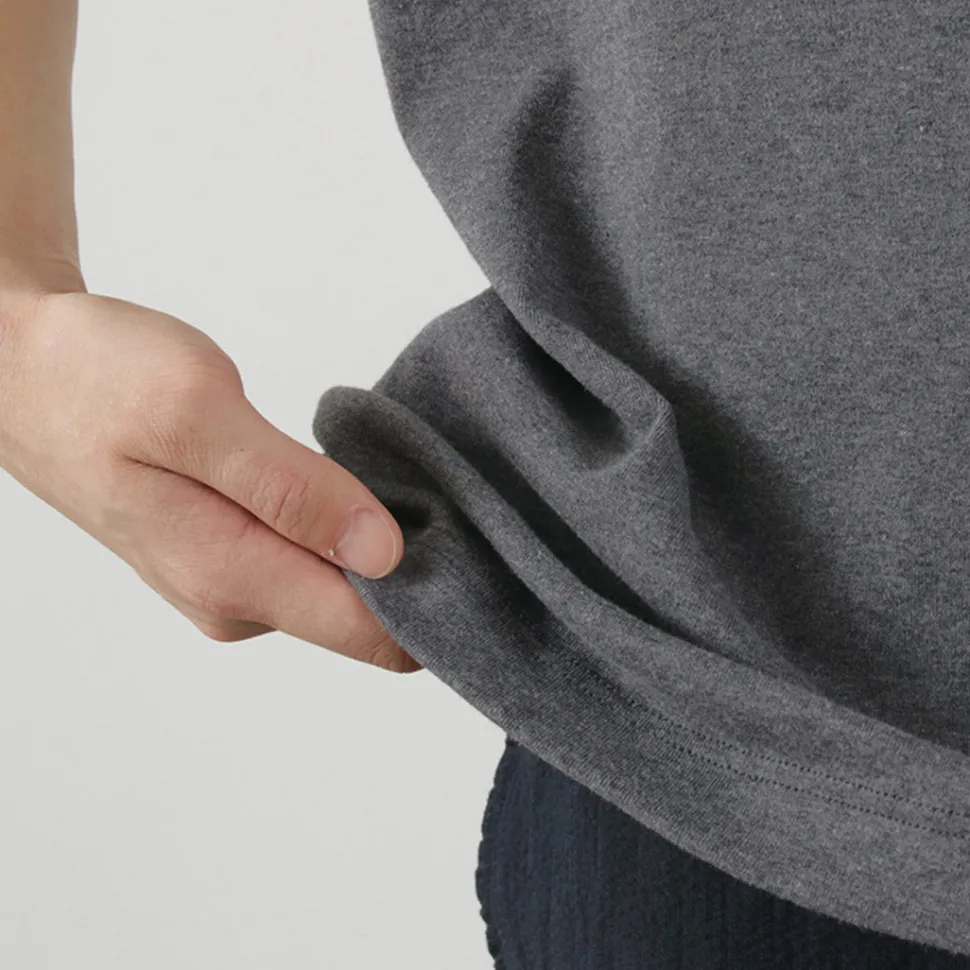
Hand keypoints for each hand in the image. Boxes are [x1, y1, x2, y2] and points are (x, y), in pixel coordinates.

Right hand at [0, 287, 420, 673]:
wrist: (22, 372)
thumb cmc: (96, 379)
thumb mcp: (199, 415)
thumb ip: (292, 490)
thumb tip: (383, 552)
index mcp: (231, 575)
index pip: (371, 633)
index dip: (438, 600)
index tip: (479, 543)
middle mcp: (235, 602)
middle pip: (363, 619)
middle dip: (418, 570)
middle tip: (445, 491)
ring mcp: (228, 585)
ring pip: (340, 591)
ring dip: (382, 547)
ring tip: (401, 479)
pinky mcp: (226, 558)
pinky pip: (310, 565)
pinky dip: (344, 533)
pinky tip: (353, 488)